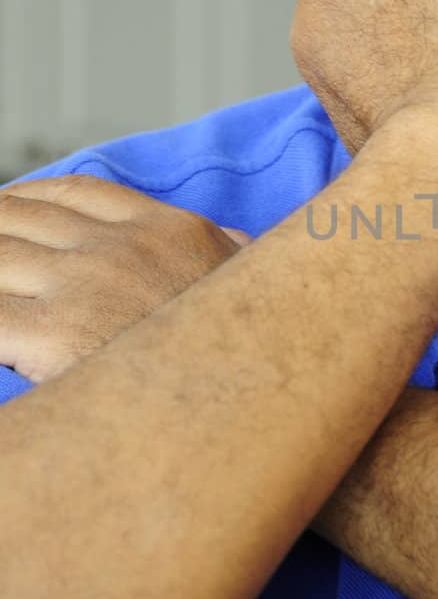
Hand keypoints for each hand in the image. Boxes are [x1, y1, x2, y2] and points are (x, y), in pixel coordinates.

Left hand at [0, 175, 248, 382]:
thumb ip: (235, 254)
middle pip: (22, 217)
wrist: (242, 405)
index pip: (78, 192)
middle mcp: (119, 247)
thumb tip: (240, 241)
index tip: (10, 207)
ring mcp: (83, 286)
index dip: (31, 195)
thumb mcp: (252, 286)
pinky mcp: (53, 334)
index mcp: (166, 230)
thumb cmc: (251, 354)